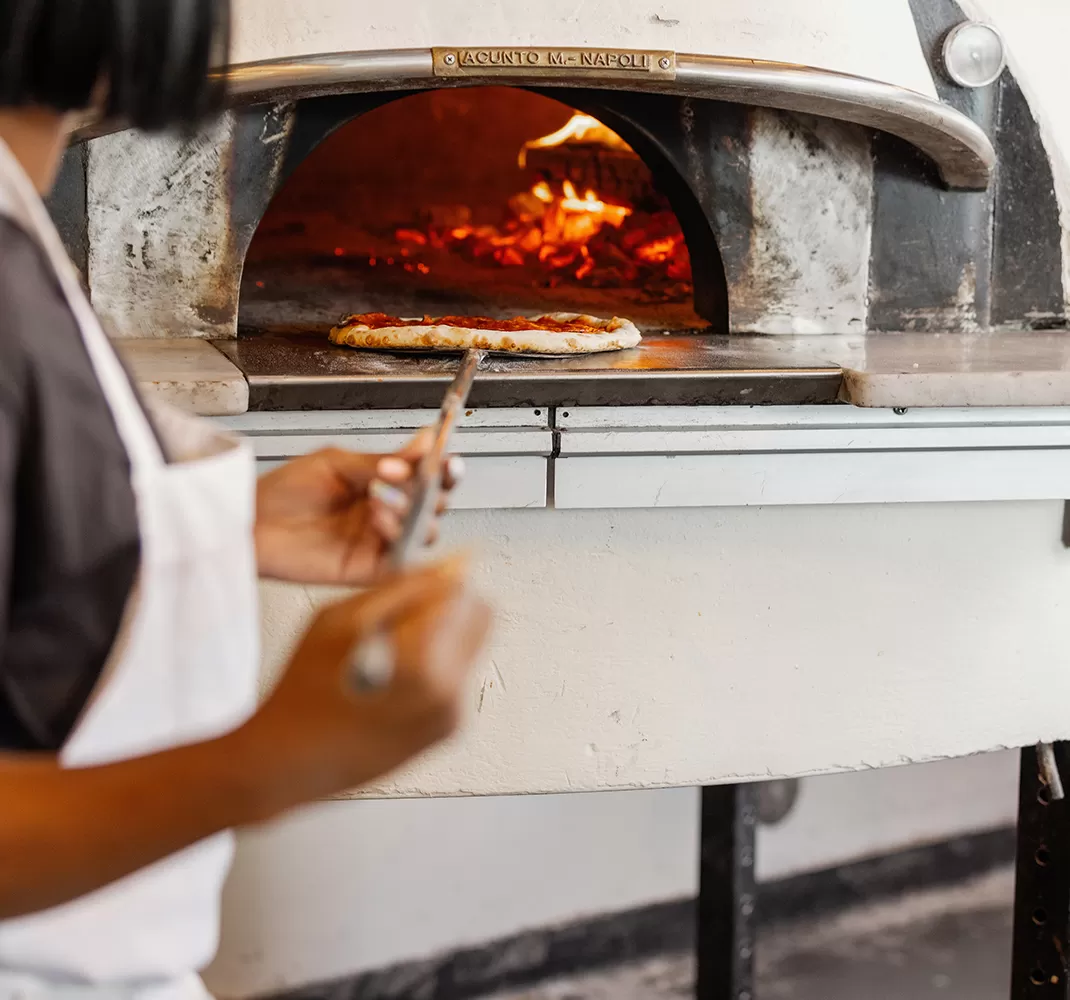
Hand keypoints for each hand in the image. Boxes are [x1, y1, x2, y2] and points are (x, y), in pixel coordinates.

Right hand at [236, 556, 491, 804]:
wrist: (289, 762)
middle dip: (451, 606)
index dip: (444, 580)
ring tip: (389, 651)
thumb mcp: (341, 619)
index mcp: (424, 661)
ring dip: (443, 635)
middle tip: (404, 613)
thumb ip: (400, 589)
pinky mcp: (448, 731)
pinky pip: (458, 676)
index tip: (423, 581)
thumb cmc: (303, 694)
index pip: (466, 596)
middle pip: (481, 620)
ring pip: (472, 646)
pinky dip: (435, 666)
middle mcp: (449, 692)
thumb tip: (448, 568)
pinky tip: (392, 677)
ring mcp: (451, 715)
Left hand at [254, 431, 463, 585]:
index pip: (427, 477)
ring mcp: (380, 542)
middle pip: (435, 506)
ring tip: (381, 499)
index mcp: (384, 485)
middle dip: (434, 490)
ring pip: (424, 532)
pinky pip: (401, 560)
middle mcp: (388, 514)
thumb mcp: (336, 464)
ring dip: (412, 512)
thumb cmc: (283, 493)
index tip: (447, 458)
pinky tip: (379, 521)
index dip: (444, 469)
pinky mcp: (368, 570)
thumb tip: (422, 442)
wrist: (251, 523)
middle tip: (419, 477)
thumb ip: (381, 459)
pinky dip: (398, 540)